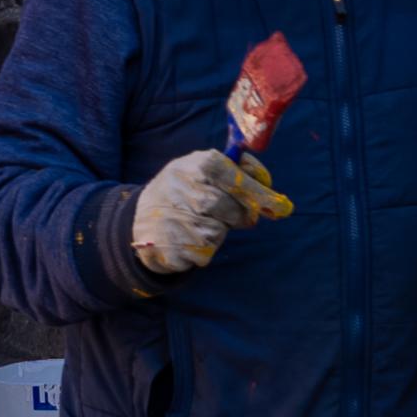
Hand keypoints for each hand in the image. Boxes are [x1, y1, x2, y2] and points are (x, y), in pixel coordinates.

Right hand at [131, 149, 269, 275]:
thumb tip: (273, 192)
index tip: (278, 205)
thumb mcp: (202, 170)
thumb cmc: (182, 192)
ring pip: (218, 232)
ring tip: (197, 222)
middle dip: (238, 215)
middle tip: (237, 217)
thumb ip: (237, 173)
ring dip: (217, 232)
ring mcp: (176, 218)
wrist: (139, 220)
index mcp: (196, 164)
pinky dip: (203, 249)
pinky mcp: (173, 247)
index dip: (258, 192)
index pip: (235, 176)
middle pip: (231, 209)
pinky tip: (186, 238)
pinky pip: (204, 253)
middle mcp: (184, 188)